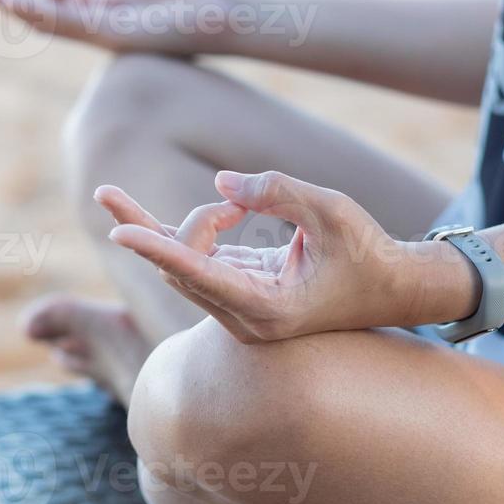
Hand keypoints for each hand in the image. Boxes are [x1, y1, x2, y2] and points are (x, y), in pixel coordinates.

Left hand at [98, 171, 475, 342]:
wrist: (395, 291)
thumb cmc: (369, 252)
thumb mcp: (332, 210)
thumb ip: (276, 191)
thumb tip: (220, 184)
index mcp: (268, 308)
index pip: (198, 275)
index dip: (159, 249)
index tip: (119, 232)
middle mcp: (245, 318)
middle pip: (180, 267)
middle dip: (178, 223)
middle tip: (217, 201)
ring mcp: (238, 311)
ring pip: (177, 267)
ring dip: (161, 228)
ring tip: (109, 194)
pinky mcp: (237, 294)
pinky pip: (189, 264)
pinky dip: (174, 233)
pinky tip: (128, 212)